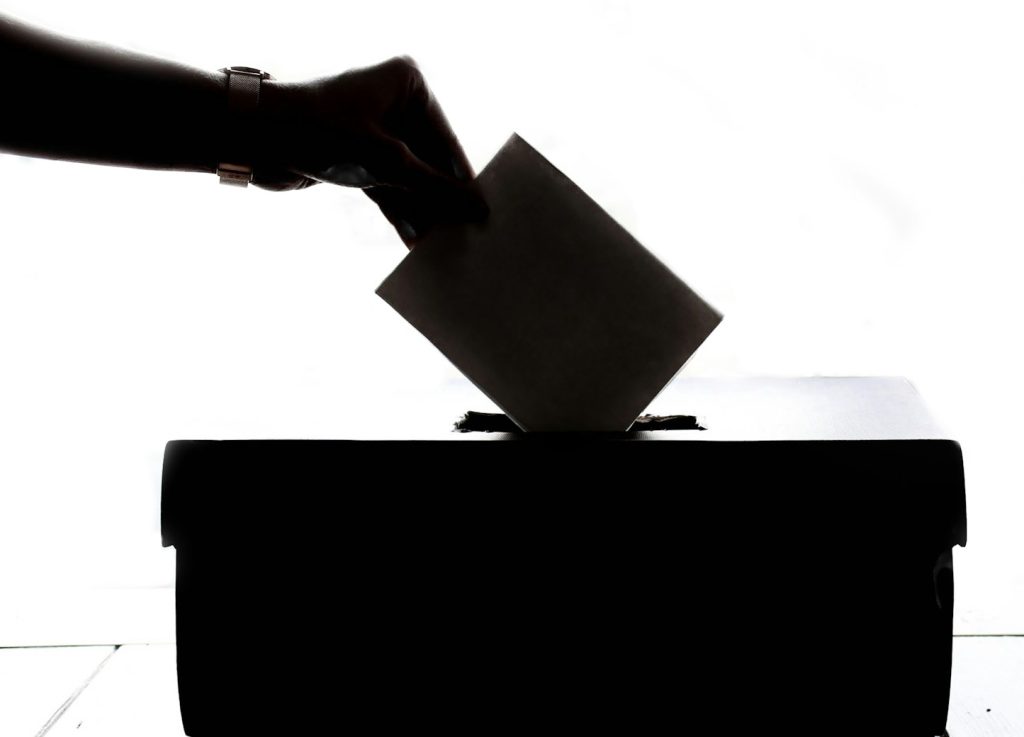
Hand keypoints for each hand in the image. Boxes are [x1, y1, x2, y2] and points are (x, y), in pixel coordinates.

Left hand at [254, 56, 486, 246]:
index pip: (447, 140)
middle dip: (441, 200)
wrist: (254, 138)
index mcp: (408, 84)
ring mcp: (375, 131)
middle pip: (430, 160)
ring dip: (421, 210)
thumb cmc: (320, 132)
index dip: (463, 181)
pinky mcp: (357, 156)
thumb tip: (477, 209)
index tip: (483, 214)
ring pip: (410, 177)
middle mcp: (394, 102)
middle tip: (464, 235)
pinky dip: (398, 210)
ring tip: (441, 244)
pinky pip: (388, 187)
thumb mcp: (387, 164)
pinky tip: (414, 239)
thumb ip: (435, 189)